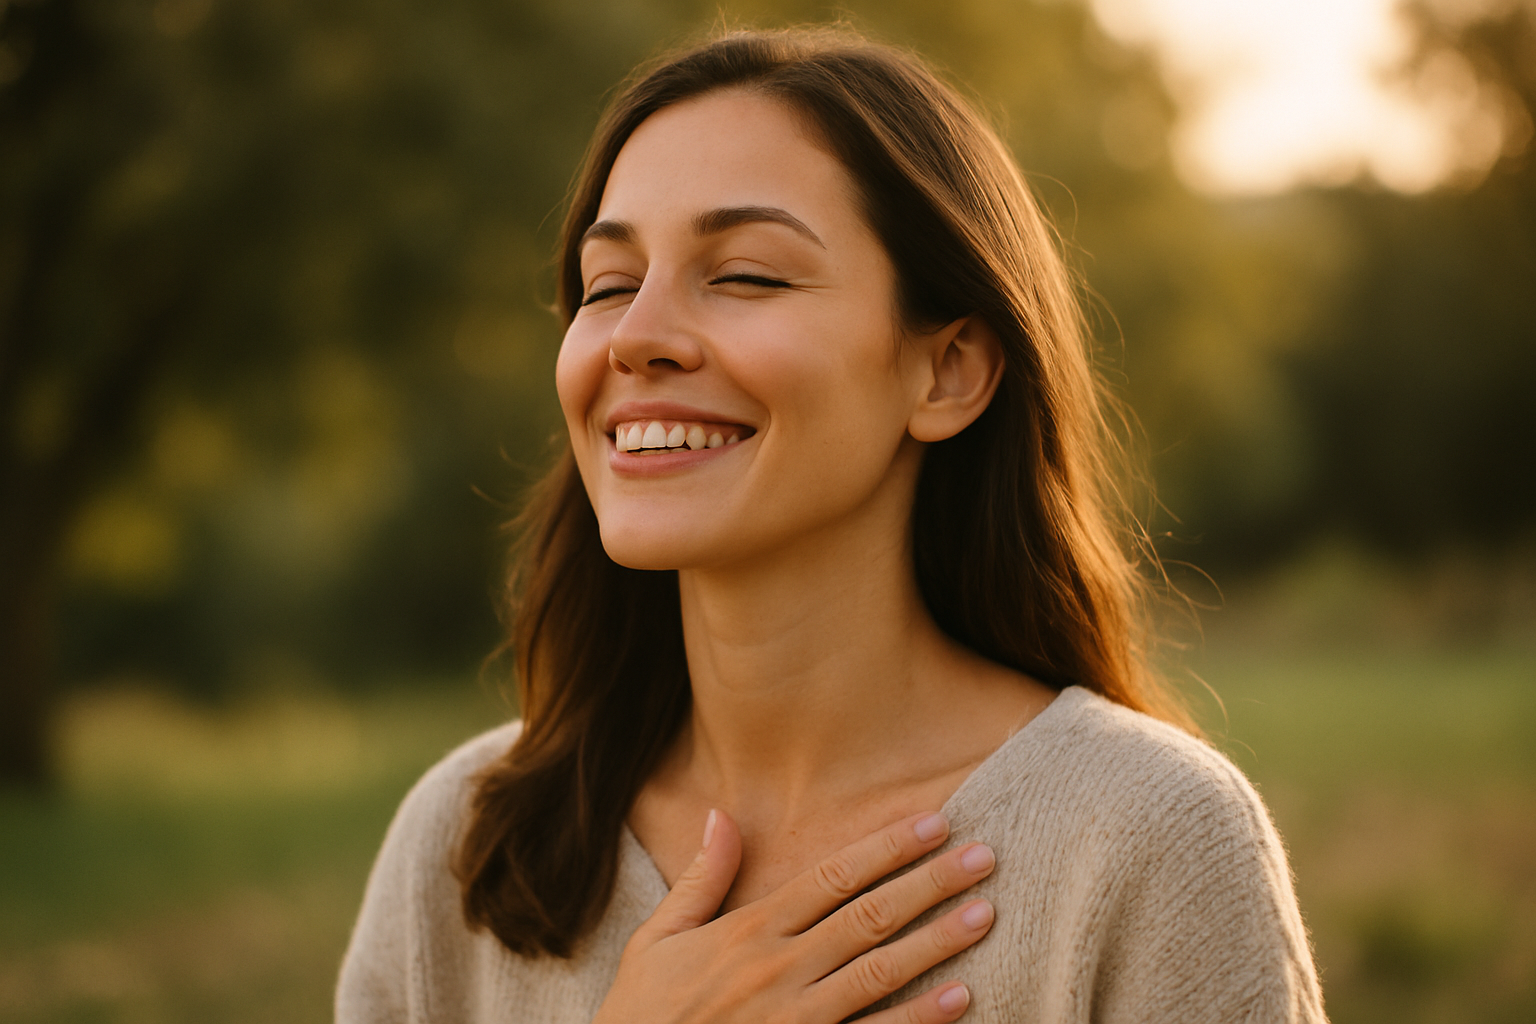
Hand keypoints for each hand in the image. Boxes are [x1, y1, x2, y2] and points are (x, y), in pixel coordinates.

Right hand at [592, 809, 995, 1023]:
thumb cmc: (643, 1014)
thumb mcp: (657, 940)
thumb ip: (701, 879)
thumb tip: (723, 814)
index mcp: (748, 932)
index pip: (833, 876)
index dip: (887, 848)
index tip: (933, 822)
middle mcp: (778, 970)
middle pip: (869, 915)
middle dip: (930, 883)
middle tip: (985, 855)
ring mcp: (796, 1021)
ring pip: (880, 972)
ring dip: (937, 941)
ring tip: (984, 913)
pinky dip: (919, 1019)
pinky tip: (961, 997)